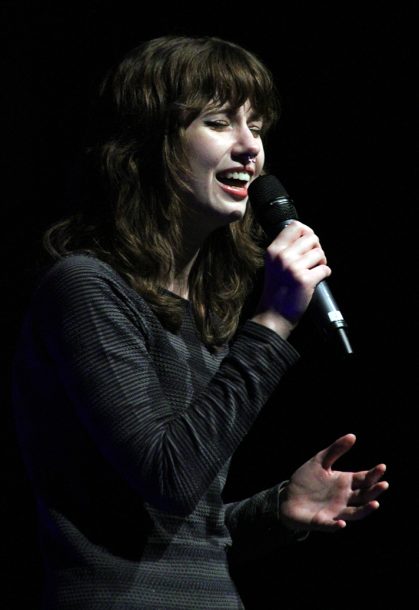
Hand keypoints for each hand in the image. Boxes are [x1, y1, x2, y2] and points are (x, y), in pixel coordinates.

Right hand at [252, 221, 330, 337]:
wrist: (273, 314)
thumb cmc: (276, 290)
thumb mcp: (273, 264)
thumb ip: (285, 248)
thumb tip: (307, 234)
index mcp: (273, 250)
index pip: (295, 226)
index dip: (306, 232)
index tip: (308, 242)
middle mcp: (282, 256)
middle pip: (311, 237)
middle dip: (316, 248)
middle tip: (311, 261)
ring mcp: (294, 268)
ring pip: (320, 253)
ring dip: (321, 262)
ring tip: (312, 271)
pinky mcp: (305, 280)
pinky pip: (325, 269)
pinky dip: (324, 274)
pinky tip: (315, 280)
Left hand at [279, 433, 388, 531]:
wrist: (287, 497)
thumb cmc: (306, 479)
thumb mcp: (320, 461)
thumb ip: (335, 450)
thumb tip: (353, 436)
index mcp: (344, 482)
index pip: (363, 479)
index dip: (373, 474)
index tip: (382, 467)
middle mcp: (344, 498)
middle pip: (364, 496)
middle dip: (374, 491)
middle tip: (383, 484)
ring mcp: (335, 511)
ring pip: (355, 513)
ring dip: (365, 510)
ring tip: (375, 504)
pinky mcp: (321, 521)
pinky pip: (330, 525)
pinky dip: (336, 525)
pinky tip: (342, 523)